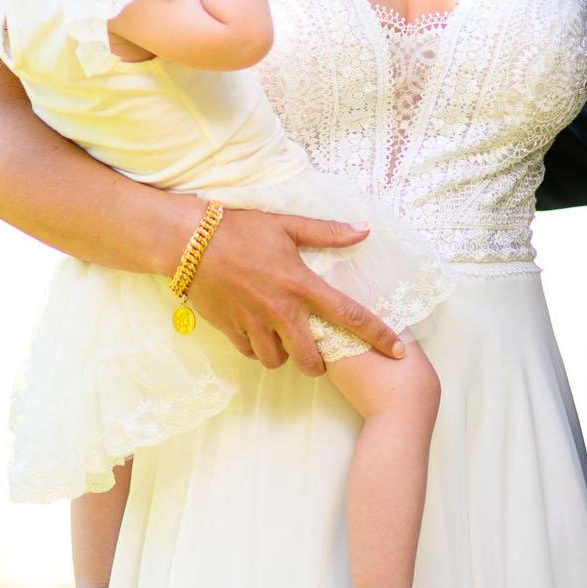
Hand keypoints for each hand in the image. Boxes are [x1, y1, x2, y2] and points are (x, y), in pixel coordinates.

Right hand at [184, 206, 403, 372]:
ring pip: (278, 361)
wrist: (189, 241)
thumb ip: (327, 233)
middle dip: (320, 363)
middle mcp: (281, 311)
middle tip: (318, 351)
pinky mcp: (231, 329)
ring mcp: (254, 324)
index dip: (378, 336)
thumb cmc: (240, 229)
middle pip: (312, 360)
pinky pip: (251, 353)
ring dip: (285, 355)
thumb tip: (365, 229)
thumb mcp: (287, 224)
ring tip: (284, 339)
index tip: (398, 351)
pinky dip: (257, 348)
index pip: (350, 316)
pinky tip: (258, 332)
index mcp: (301, 285)